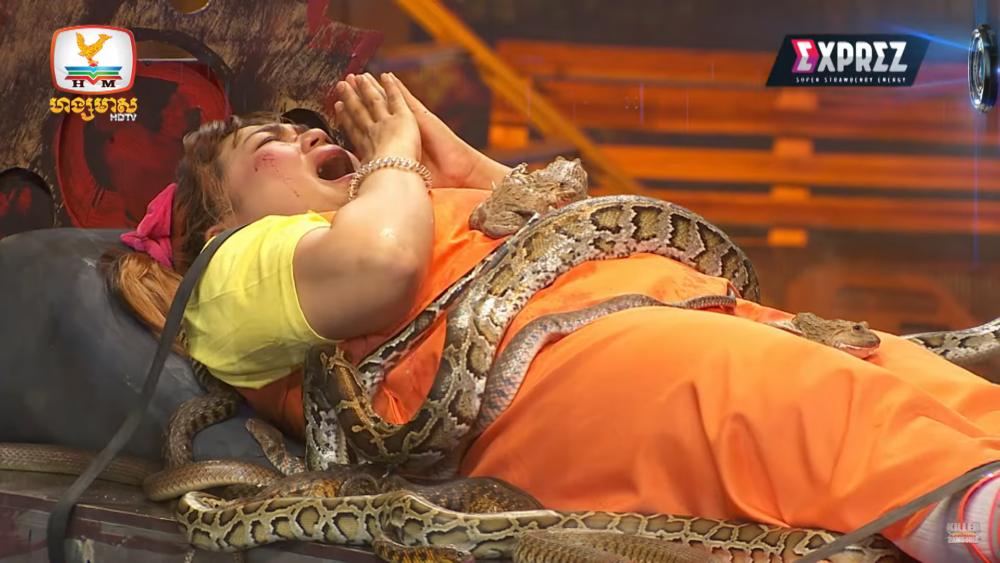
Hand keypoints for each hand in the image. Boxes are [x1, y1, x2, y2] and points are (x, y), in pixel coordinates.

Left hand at [346, 73, 507, 188]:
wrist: (458, 176)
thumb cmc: (434, 182)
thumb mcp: (401, 179)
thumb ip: (385, 174)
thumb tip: (367, 183)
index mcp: (394, 145)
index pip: (370, 127)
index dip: (355, 117)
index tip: (339, 107)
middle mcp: (400, 131)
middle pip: (375, 110)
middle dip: (358, 97)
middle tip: (343, 83)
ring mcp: (411, 124)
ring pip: (388, 102)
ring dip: (373, 87)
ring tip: (360, 75)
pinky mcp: (423, 119)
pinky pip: (408, 100)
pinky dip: (397, 88)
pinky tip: (388, 77)